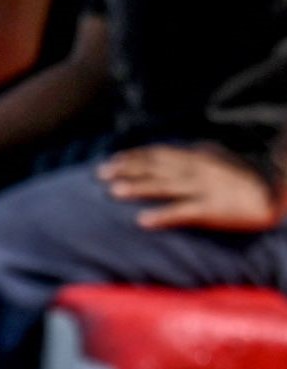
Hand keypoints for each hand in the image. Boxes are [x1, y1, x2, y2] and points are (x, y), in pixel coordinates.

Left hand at [100, 143, 286, 234]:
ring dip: (138, 188)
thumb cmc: (247, 178)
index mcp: (199, 157)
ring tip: (113, 192)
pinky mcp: (214, 209)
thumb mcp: (222, 159)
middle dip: (126, 170)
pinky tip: (142, 221)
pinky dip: (162, 215)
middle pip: (155, 167)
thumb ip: (201, 153)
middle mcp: (198, 169)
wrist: (277, 193)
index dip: (132, 157)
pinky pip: (184, 212)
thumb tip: (185, 147)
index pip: (158, 154)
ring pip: (165, 186)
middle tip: (99, 175)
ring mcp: (205, 188)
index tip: (109, 161)